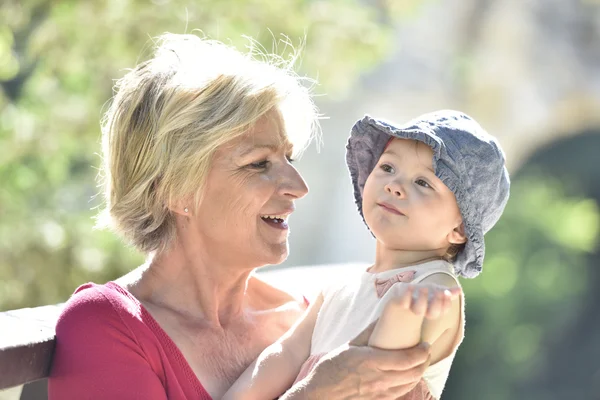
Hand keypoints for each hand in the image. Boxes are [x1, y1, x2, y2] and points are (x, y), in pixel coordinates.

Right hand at [292, 322, 431, 399]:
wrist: (321, 394)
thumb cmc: (331, 369)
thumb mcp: (348, 346)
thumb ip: (367, 333)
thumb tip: (381, 318)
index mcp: (372, 362)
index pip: (408, 358)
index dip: (422, 352)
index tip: (425, 344)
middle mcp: (380, 379)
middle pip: (414, 372)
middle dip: (425, 361)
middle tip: (425, 352)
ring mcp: (380, 393)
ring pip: (410, 384)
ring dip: (419, 372)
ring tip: (419, 362)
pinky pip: (401, 393)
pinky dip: (408, 383)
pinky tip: (406, 376)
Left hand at [389, 283, 461, 319]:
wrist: (400, 300)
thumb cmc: (421, 296)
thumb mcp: (434, 292)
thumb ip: (447, 293)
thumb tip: (459, 289)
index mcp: (432, 309)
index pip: (442, 310)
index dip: (446, 304)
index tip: (447, 293)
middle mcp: (423, 310)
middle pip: (432, 313)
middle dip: (437, 302)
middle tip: (440, 291)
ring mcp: (411, 307)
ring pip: (419, 310)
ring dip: (423, 299)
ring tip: (424, 287)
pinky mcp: (401, 303)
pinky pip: (404, 301)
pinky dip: (407, 294)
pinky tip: (411, 286)